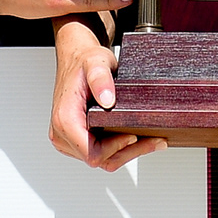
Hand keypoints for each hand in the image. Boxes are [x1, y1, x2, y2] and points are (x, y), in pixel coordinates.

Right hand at [49, 19, 167, 169]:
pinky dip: (119, 148)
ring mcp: (68, 138)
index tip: (135, 135)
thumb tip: (108, 100)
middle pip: (99, 159)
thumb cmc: (84, 61)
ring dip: (126, 152)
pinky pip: (99, 152)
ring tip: (152, 140)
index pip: (92, 152)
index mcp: (65, 120)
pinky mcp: (76, 138)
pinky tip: (136, 136)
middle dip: (128, 152)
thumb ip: (100, 79)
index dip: (116, 148)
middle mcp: (62, 134)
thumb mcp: (95, 63)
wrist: (75, 58)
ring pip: (101, 159)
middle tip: (156, 141)